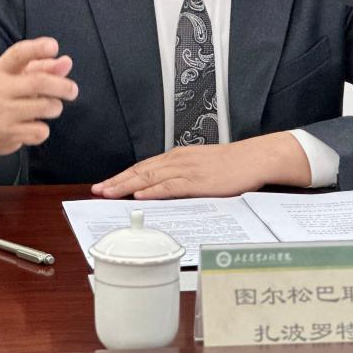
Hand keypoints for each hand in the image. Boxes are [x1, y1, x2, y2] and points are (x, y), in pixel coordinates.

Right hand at [0, 37, 78, 171]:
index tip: (54, 46)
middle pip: (38, 82)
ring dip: (55, 107)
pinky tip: (33, 126)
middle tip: (73, 90)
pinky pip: (41, 131)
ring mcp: (1, 112)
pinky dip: (43, 129)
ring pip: (45, 107)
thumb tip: (66, 62)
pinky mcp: (8, 134)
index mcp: (0, 69)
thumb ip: (43, 67)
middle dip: (62, 86)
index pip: (18, 54)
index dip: (37, 48)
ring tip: (50, 108)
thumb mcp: (17, 77)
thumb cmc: (3, 96)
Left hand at [91, 132, 311, 198]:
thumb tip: (163, 189)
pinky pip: (170, 186)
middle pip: (141, 171)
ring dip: (127, 186)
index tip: (105, 184)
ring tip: (108, 193)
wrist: (255, 157)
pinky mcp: (198, 181)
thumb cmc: (232, 164)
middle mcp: (178, 160)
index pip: (144, 166)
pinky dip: (153, 191)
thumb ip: (182, 176)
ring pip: (150, 177)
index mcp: (178, 156)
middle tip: (97, 190)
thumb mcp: (202, 166)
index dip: (122, 176)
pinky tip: (140, 196)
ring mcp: (187, 169)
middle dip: (117, 181)